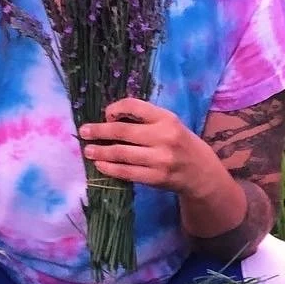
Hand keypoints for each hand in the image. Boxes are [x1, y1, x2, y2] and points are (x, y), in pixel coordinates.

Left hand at [79, 99, 219, 199]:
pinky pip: (127, 172)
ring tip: (88, 151)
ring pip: (121, 153)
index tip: (105, 115)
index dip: (115, 108)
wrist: (201, 172)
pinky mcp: (156, 178)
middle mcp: (164, 136)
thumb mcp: (169, 124)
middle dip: (99, 131)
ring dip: (101, 152)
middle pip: (123, 131)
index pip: (134, 105)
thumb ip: (145, 119)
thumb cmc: (179, 143)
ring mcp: (160, 159)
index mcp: (166, 118)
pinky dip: (110, 168)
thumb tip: (109, 118)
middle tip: (84, 132)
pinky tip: (101, 165)